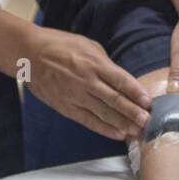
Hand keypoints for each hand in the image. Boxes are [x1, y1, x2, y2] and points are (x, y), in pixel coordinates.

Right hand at [24, 25, 151, 140]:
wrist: (30, 54)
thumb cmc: (61, 46)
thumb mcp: (89, 46)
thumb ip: (106, 64)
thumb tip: (121, 80)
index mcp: (94, 64)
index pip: (120, 80)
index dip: (136, 92)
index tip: (148, 101)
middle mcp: (87, 81)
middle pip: (114, 100)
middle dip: (133, 112)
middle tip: (148, 121)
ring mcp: (75, 96)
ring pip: (103, 114)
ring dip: (122, 124)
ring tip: (137, 131)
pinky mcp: (66, 107)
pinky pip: (88, 121)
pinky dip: (104, 129)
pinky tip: (118, 134)